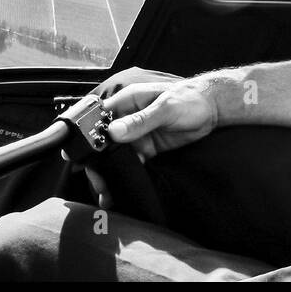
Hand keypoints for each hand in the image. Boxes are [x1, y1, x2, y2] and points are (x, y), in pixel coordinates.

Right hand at [69, 67, 193, 208]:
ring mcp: (137, 135)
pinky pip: (132, 163)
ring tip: (106, 193)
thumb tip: (115, 132)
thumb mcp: (165, 108)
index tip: (78, 157)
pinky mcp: (147, 148)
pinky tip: (120, 189)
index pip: (98, 121)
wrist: (212, 109)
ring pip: (115, 156)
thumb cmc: (189, 98)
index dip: (86, 139)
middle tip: (98, 184)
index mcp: (127, 102)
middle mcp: (127, 119)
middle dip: (98, 164)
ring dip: (109, 173)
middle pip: (104, 143)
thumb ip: (140, 121)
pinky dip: (125, 175)